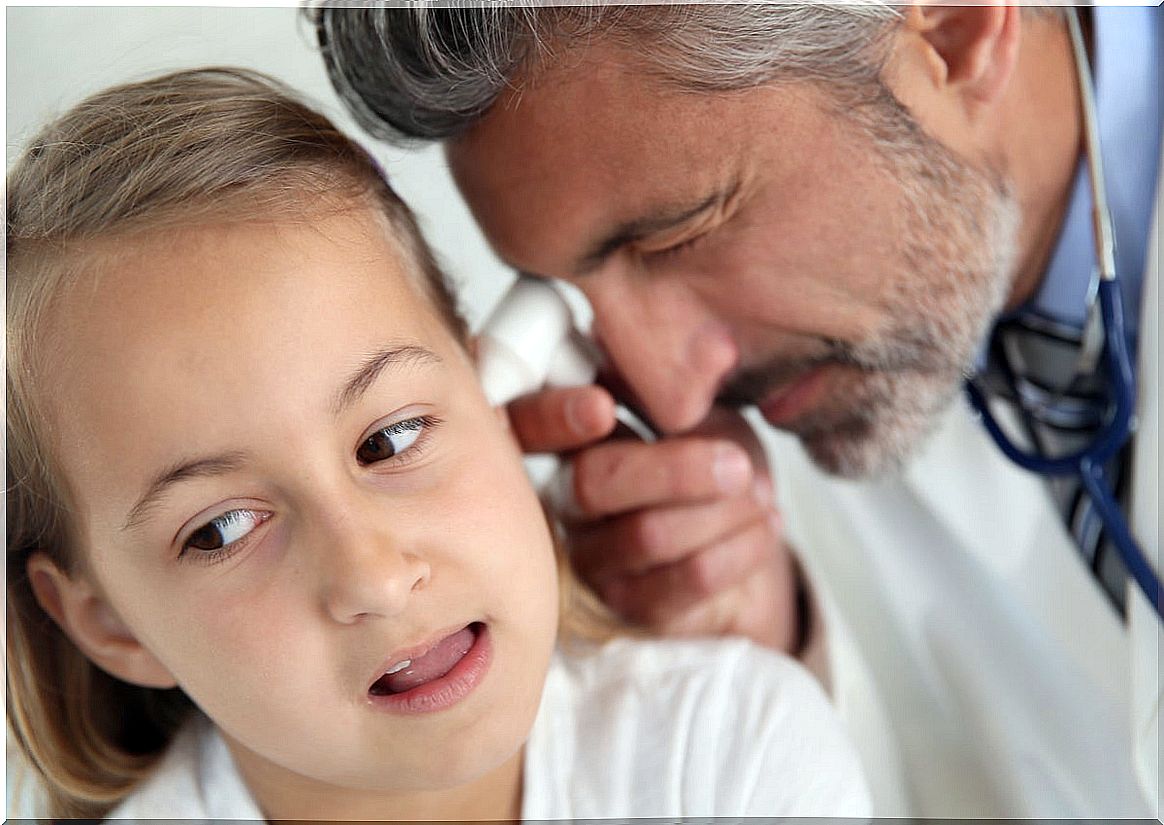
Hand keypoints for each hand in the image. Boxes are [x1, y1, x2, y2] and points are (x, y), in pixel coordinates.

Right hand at [507, 388, 798, 652]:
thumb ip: (667, 390)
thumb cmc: (716, 462)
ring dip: (721, 512)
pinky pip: (689, 578)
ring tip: (762, 496)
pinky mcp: (635, 608)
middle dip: (672, 471)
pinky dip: (741, 548)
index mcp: (574, 440)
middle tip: (736, 466)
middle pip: (593, 484)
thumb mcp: (700, 413)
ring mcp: (596, 560)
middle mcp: (568, 502)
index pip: (526, 424)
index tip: (601, 408)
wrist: (751, 540)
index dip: (551, 416)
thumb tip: (654, 355)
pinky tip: (766, 527)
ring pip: (648, 534)